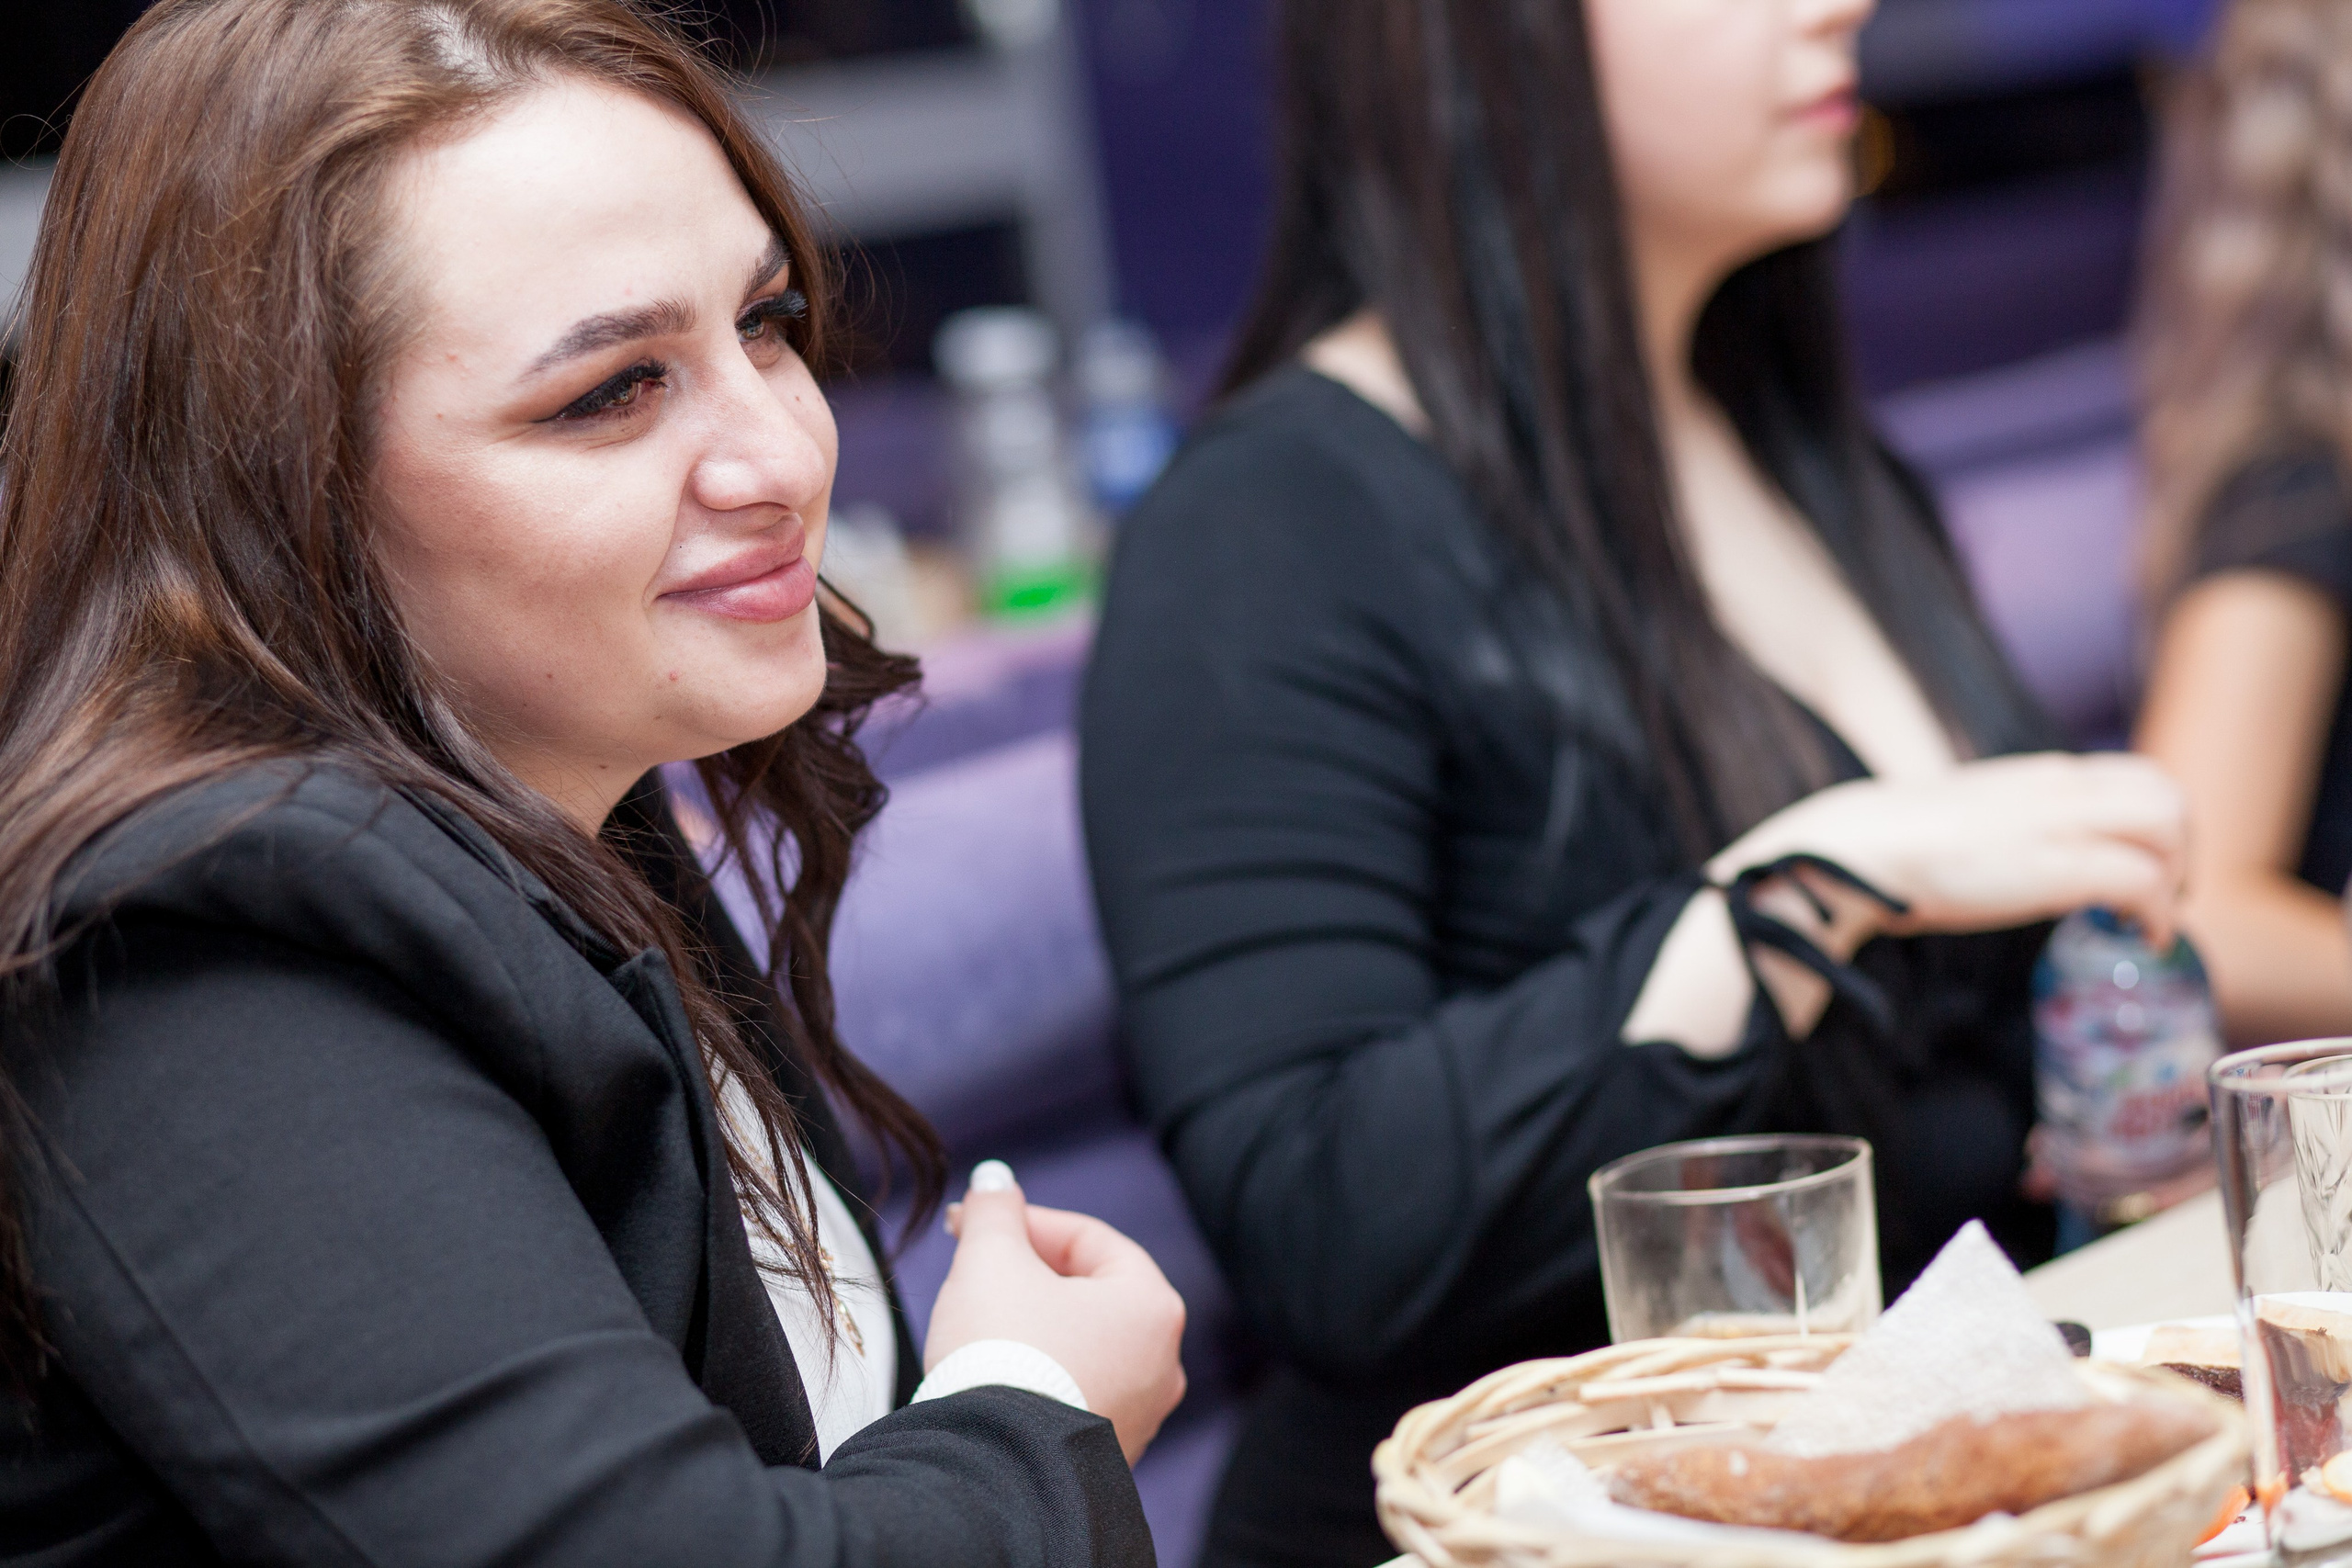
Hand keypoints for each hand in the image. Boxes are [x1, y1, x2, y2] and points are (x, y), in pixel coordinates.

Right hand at [926, 1162, 1187, 1462]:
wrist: (992, 1467)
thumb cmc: (1001, 1353)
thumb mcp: (990, 1260)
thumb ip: (996, 1212)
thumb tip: (994, 1180)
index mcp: (1153, 1305)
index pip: (1089, 1239)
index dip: (1025, 1222)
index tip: (971, 1222)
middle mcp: (1163, 1362)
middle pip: (1089, 1292)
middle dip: (1027, 1271)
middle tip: (972, 1264)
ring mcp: (1140, 1415)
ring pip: (1081, 1344)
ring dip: (1032, 1322)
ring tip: (978, 1320)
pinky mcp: (1106, 1456)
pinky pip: (1073, 1392)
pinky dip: (1039, 1373)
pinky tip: (995, 1376)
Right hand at [1712, 753, 2187, 952]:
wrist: (1852, 852)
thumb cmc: (1895, 849)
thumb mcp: (1967, 821)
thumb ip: (2007, 826)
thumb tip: (2024, 858)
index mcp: (2037, 777)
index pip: (2134, 776)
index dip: (2156, 825)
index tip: (2144, 870)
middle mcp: (2057, 787)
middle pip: (2166, 793)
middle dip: (2182, 849)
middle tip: (2163, 897)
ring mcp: (2057, 822)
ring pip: (2168, 823)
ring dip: (2176, 875)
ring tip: (2152, 918)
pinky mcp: (2054, 867)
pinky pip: (2142, 879)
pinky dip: (2158, 913)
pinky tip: (2141, 938)